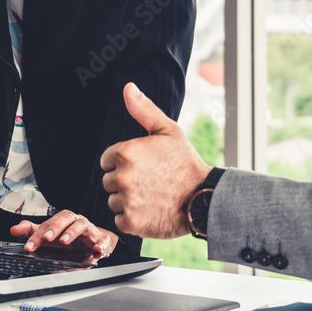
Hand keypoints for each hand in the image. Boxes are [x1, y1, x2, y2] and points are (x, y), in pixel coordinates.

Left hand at [10, 210, 117, 255]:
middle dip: (56, 227)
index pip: (49, 223)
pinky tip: (96, 251)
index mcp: (63, 220)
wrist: (94, 241)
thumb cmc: (70, 237)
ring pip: (82, 225)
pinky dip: (100, 245)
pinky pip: (103, 241)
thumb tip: (14, 229)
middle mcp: (76, 221)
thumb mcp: (50, 234)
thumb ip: (32, 231)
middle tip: (47, 238)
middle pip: (66, 217)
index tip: (30, 246)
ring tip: (64, 241)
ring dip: (72, 232)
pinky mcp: (101, 240)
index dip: (38, 234)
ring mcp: (90, 230)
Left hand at [100, 83, 211, 238]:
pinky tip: (150, 210)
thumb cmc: (185, 163)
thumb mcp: (168, 130)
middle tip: (150, 182)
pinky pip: (119, 220)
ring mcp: (126, 200)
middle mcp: (122, 176)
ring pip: (113, 201)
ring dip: (127, 201)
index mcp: (126, 152)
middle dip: (125, 182)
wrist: (204, 197)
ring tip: (151, 196)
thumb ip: (144, 109)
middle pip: (108, 181)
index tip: (143, 167)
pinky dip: (132, 219)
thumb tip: (128, 88)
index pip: (107, 160)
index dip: (124, 163)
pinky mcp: (131, 222)